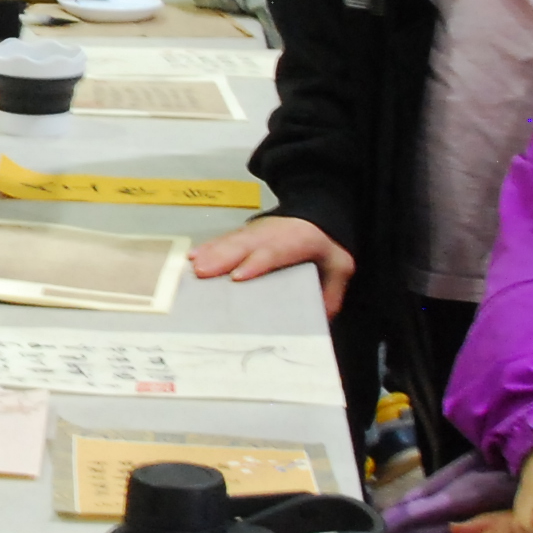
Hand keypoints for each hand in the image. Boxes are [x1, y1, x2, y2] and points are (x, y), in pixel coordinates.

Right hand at [190, 213, 352, 315]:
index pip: (275, 251)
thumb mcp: (341, 267)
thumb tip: (316, 322)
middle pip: (246, 244)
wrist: (320, 211)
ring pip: (232, 241)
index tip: (237, 276)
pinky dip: (208, 248)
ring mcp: (257, 231)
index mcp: (299, 240)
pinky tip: (192, 257)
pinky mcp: (246, 234)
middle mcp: (272, 233)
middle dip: (223, 258)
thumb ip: (331, 294)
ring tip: (193, 266)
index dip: (256, 263)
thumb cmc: (327, 245)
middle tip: (202, 272)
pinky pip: (224, 240)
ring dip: (211, 253)